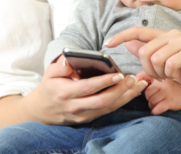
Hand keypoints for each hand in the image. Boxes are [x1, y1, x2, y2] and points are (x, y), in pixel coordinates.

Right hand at [22, 55, 147, 124]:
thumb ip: (60, 66)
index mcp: (65, 93)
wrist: (42, 110)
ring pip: (108, 108)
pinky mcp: (88, 119)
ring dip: (125, 97)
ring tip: (139, 85)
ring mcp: (82, 115)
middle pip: (102, 101)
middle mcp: (75, 106)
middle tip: (133, 79)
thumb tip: (70, 60)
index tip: (119, 74)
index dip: (105, 82)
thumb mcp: (49, 73)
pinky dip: (121, 102)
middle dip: (120, 90)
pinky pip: (107, 111)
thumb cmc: (49, 87)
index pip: (88, 88)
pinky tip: (131, 93)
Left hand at [105, 27, 180, 92]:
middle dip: (147, 69)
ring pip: (155, 58)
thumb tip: (129, 43)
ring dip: (159, 73)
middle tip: (158, 77)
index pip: (138, 31)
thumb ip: (149, 53)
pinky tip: (178, 75)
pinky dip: (170, 74)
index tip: (108, 43)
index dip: (121, 36)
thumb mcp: (166, 65)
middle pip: (144, 51)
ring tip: (168, 76)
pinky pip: (169, 63)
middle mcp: (171, 35)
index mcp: (164, 36)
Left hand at [138, 72, 180, 114]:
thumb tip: (134, 79)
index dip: (142, 87)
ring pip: (151, 101)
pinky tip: (156, 110)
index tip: (146, 91)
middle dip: (148, 98)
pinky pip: (158, 108)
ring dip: (152, 105)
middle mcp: (162, 83)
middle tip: (153, 99)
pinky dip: (155, 111)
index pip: (144, 81)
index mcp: (159, 77)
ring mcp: (167, 92)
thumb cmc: (170, 88)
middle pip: (147, 93)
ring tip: (156, 104)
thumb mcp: (160, 79)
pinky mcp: (170, 102)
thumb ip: (147, 77)